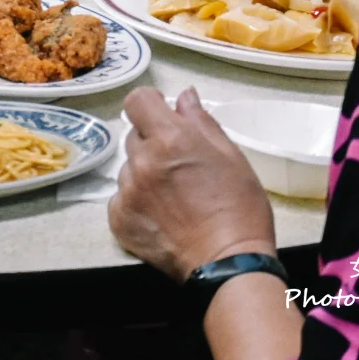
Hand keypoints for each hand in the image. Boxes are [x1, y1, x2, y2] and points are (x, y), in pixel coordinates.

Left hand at [108, 88, 276, 280]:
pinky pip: (121, 197)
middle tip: (179, 164)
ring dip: (145, 173)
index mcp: (170, 139)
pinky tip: (162, 213)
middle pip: (134, 136)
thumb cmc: (239, 208)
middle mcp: (142, 162)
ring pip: (129, 168)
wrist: (228, 262)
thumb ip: (201, 122)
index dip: (150, 104)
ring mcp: (128, 192)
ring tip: (173, 194)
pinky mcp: (119, 219)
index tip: (161, 113)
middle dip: (153, 142)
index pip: (137, 101)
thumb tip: (184, 97)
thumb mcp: (231, 155)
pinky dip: (137, 201)